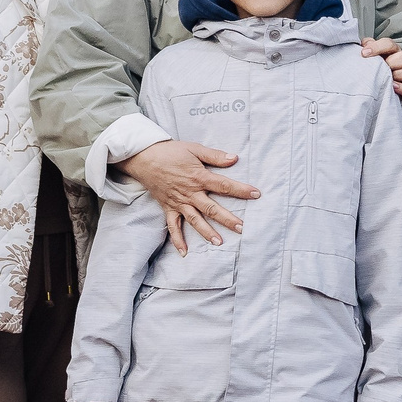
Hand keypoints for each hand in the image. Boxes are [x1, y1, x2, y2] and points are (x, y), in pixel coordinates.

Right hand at [117, 139, 257, 254]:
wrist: (144, 158)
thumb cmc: (170, 152)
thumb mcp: (194, 148)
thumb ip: (215, 155)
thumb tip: (234, 158)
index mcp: (199, 177)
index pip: (224, 185)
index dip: (241, 190)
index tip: (256, 194)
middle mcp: (190, 193)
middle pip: (212, 208)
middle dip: (227, 219)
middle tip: (241, 228)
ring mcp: (179, 202)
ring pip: (195, 220)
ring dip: (207, 232)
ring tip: (219, 242)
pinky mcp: (168, 208)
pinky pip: (173, 227)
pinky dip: (178, 240)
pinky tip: (185, 252)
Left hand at [360, 36, 401, 101]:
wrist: (375, 88)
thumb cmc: (373, 68)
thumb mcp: (367, 56)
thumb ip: (367, 46)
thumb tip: (365, 44)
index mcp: (393, 51)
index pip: (389, 44)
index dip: (377, 47)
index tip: (364, 53)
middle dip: (393, 62)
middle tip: (381, 68)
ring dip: (400, 75)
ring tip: (388, 79)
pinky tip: (393, 87)